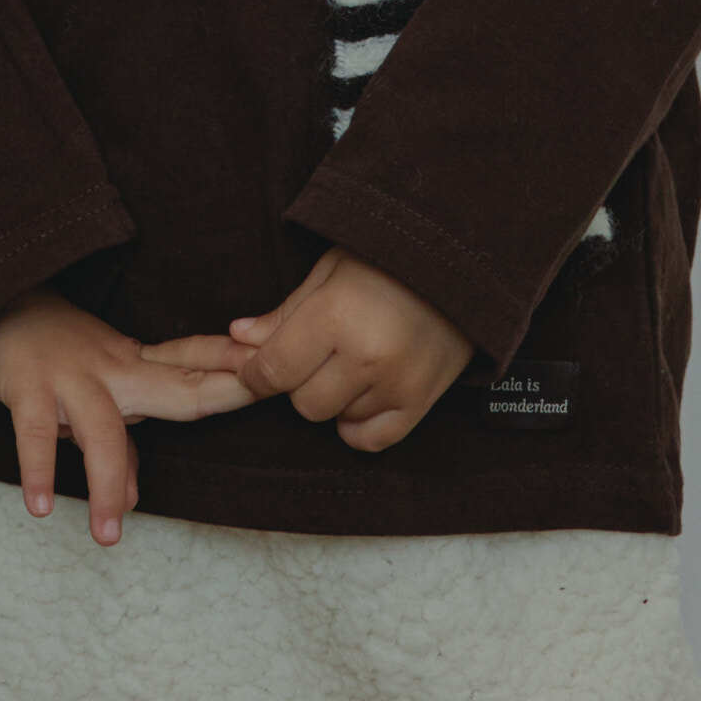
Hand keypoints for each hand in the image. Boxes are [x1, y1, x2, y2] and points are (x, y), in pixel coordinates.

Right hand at [0, 291, 257, 545]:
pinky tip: (40, 507)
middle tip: (256, 398)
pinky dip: (38, 471)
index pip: (196, 362)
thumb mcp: (96, 392)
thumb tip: (133, 498)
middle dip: (216, 392)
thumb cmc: (52, 355)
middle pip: (175, 385)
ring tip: (108, 535)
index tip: (280, 367)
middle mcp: (112, 368)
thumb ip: (120, 447)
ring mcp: (71, 377)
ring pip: (104, 430)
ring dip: (105, 485)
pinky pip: (37, 434)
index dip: (237, 365)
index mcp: (135, 367)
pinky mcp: (28, 387)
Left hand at [223, 253, 469, 451]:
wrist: (462, 261)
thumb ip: (284, 313)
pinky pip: (373, 440)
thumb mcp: (329, 271)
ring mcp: (398, 383)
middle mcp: (367, 357)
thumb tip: (239, 340)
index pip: (274, 371)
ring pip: (336, 419)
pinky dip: (359, 424)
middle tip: (316, 354)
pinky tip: (361, 396)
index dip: (255, 373)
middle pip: (303, 403)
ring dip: (334, 397)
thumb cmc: (386, 260)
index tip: (256, 367)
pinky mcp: (422, 401)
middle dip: (299, 383)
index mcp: (336, 316)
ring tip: (351, 360)